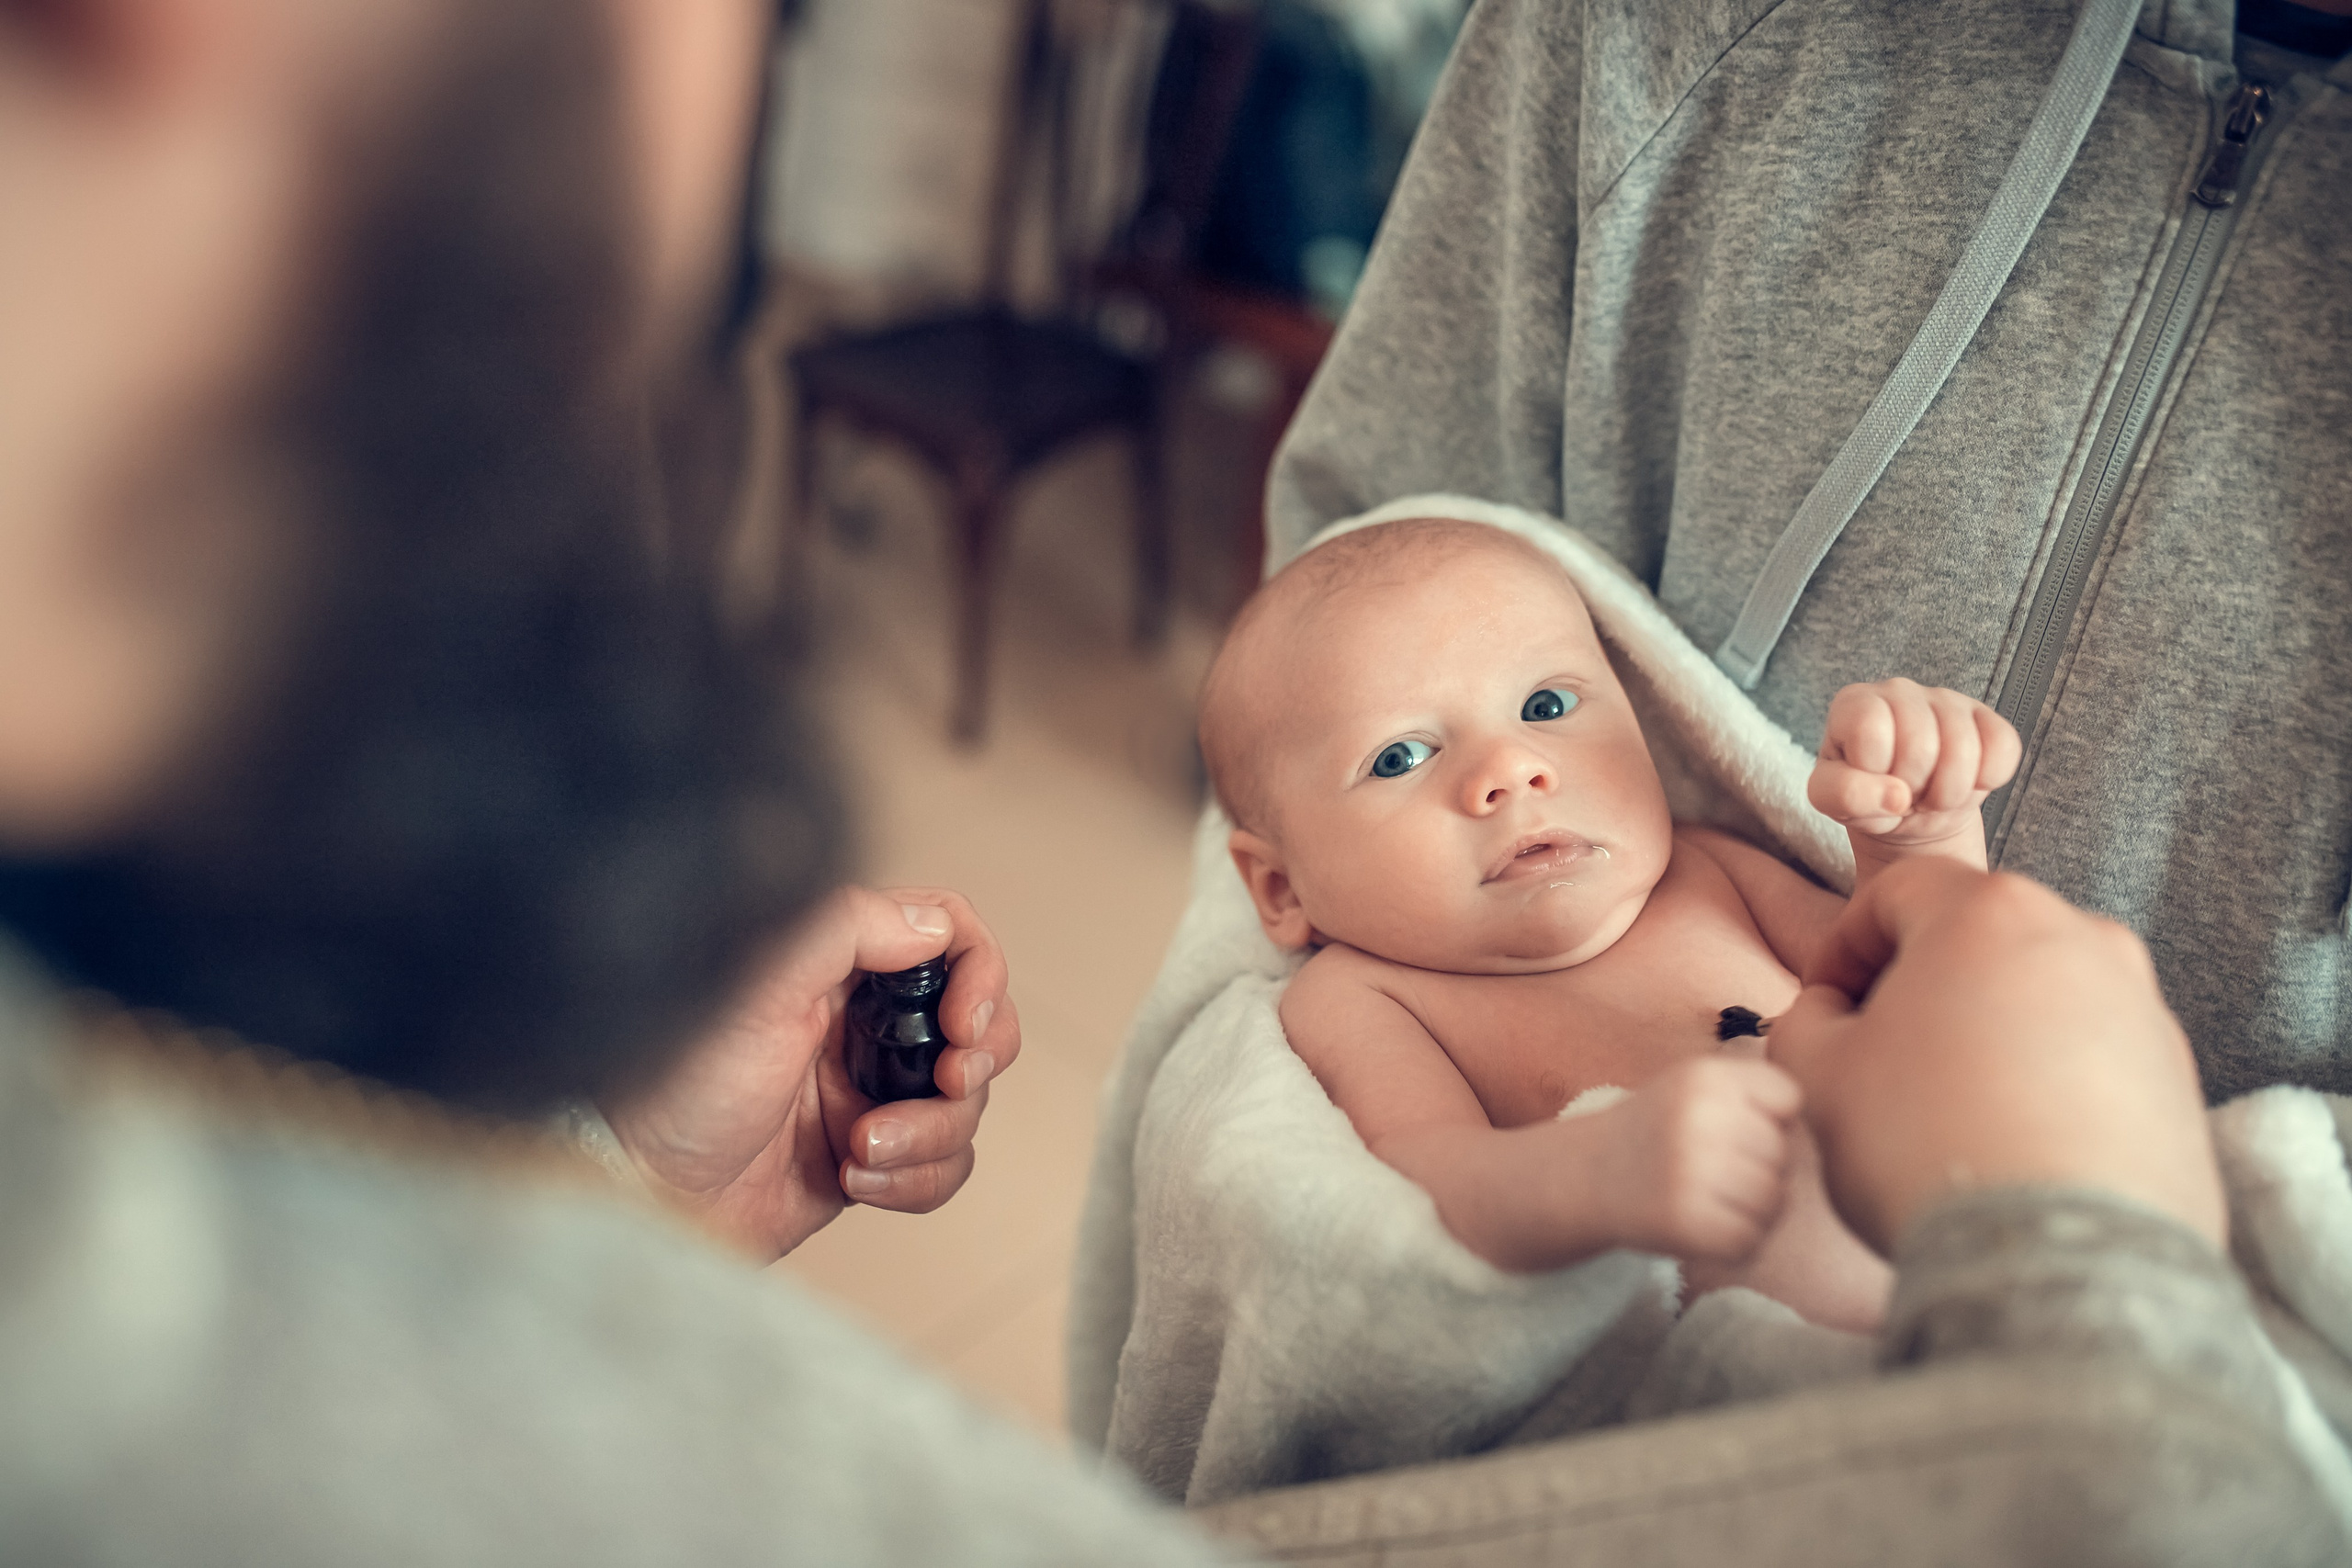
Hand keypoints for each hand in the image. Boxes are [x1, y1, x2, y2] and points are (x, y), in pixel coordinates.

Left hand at [601, 886, 1020, 1262]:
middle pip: (980, 1022)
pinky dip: (915, 1179)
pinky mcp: (874, 1155)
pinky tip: (857, 1179)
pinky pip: (943, 1167)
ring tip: (860, 1148)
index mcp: (840, 964)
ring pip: (966, 1104)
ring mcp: (871, 1090)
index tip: (962, 1020)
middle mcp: (863, 1021)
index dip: (980, 972)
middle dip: (977, 1059)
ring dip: (929, 1134)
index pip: (950, 935)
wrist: (646, 1195)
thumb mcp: (756, 986)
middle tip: (948, 1083)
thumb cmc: (677, 1088)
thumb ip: (842, 928)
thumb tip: (930, 923)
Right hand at [1599, 1055, 1802, 1264]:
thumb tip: (1826, 1130)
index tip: (1737, 1128)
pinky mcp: (1683, 1222)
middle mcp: (1695, 1118)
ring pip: (1774, 1200)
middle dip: (1763, 1168)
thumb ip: (1754, 1093)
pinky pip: (1751, 1240)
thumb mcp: (1695, 1084)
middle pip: (1783, 1153)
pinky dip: (1737, 1243)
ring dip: (1755, 1210)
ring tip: (1715, 1200)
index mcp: (1703, 1076)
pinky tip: (1707, 1226)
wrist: (1587, 1174)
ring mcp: (1688, 1172)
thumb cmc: (1658, 1129)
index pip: (1788, 1098)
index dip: (1772, 1119)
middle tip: (1719, 1171)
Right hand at [1769, 860, 2222, 1255]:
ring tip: (1947, 1110)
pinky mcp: (2180, 1082)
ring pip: (2039, 997)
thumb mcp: (1816, 1075)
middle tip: (1878, 1054)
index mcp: (1989, 912)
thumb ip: (1804, 1022)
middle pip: (1976, 938)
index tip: (1821, 1003)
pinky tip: (2009, 1146)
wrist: (2060, 1263)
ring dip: (1984, 1034)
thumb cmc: (1923, 1146)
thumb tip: (1827, 1016)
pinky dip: (2044, 1083)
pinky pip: (2091, 1059)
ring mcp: (2143, 1010)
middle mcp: (2083, 939)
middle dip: (1918, 986)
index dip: (1840, 945)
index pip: (1894, 891)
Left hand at [1809, 679, 2020, 869]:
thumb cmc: (1865, 796)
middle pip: (1921, 744)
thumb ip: (1845, 796)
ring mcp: (1946, 699)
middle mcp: (1899, 689)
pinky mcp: (1986, 717)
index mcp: (1854, 703)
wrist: (1908, 810)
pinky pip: (2003, 748)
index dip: (1874, 773)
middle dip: (1914, 788)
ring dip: (1948, 792)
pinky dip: (1987, 780)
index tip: (1872, 784)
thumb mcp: (1833, 802)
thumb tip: (1896, 795)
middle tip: (1905, 795)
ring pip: (1964, 749)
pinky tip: (1965, 783)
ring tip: (1930, 795)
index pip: (1870, 731)